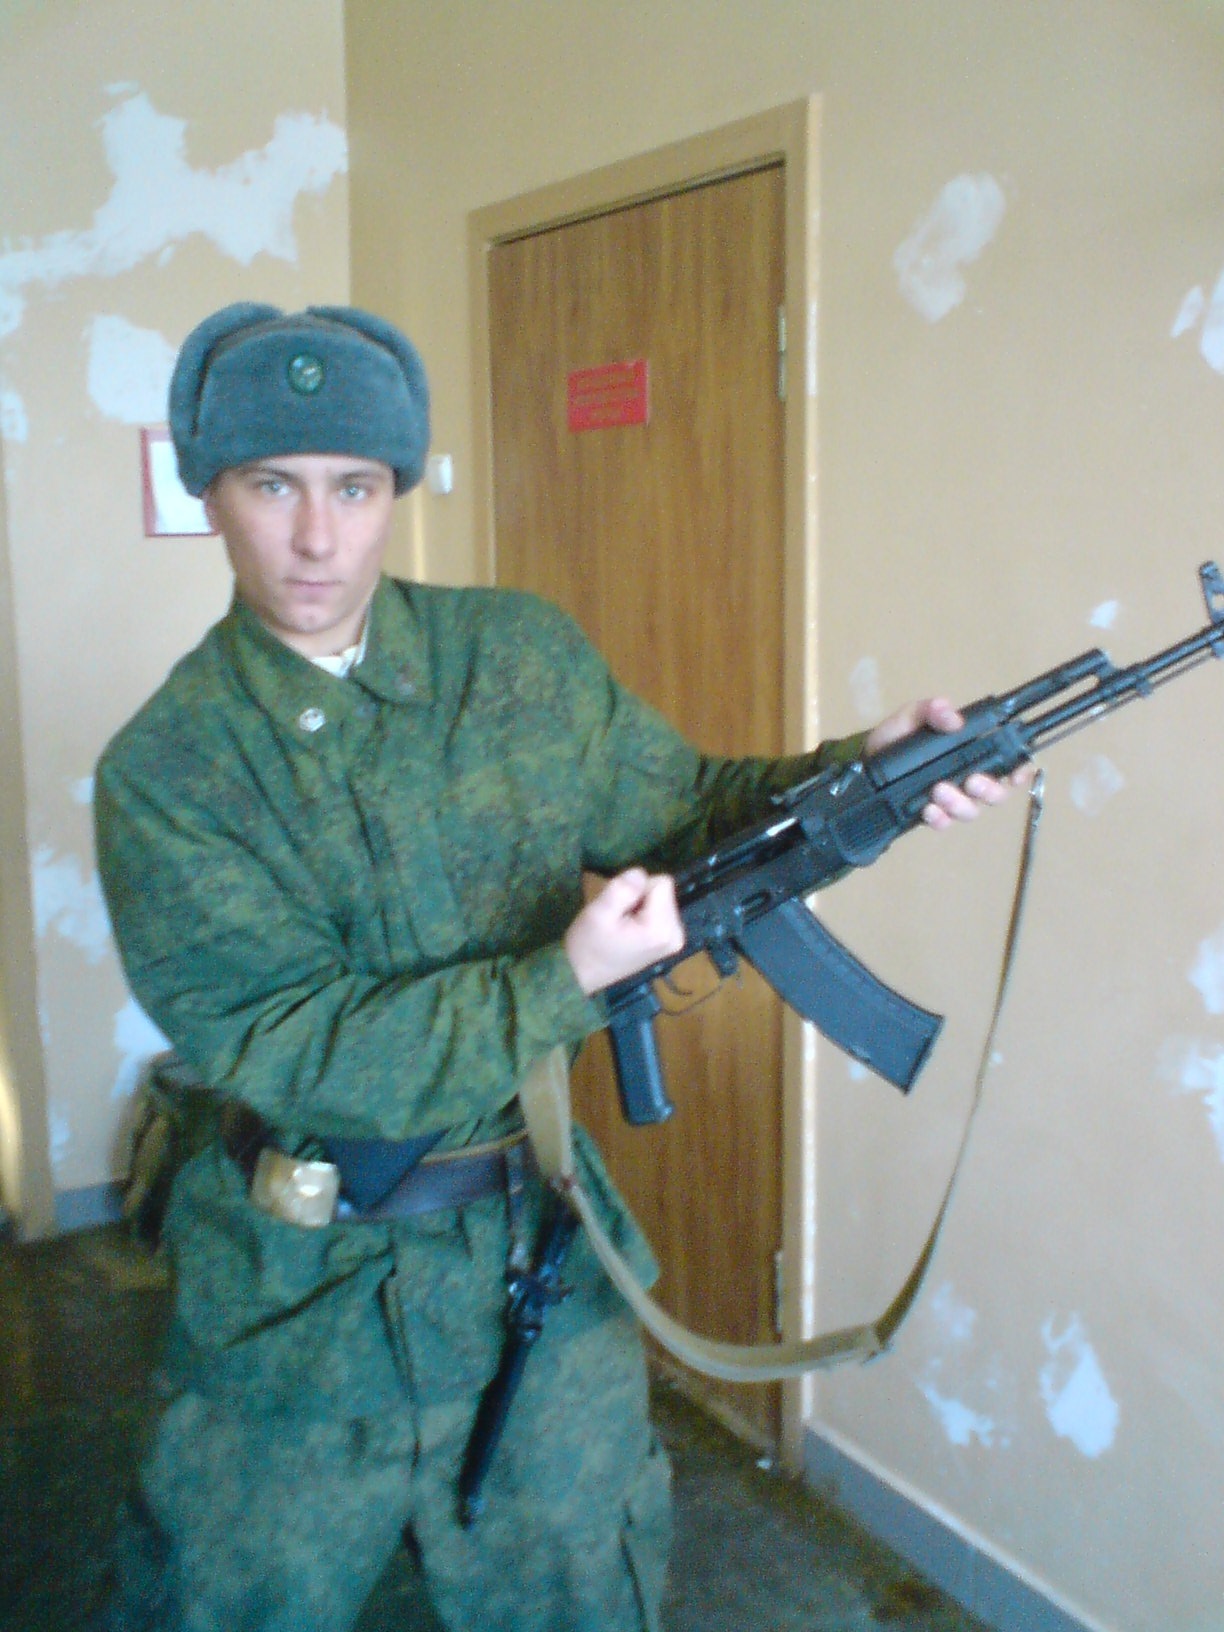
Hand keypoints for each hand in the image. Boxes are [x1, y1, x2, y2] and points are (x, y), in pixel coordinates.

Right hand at [564, 867, 684, 994]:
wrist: (582, 975)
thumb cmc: (588, 945)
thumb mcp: (599, 912)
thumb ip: (622, 889)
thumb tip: (640, 873)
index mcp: (663, 929)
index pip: (661, 882)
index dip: (636, 889)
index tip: (619, 908)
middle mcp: (677, 935)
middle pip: (663, 891)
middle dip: (639, 898)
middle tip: (618, 918)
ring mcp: (675, 940)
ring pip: (660, 899)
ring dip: (639, 906)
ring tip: (622, 925)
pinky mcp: (668, 941)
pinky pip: (659, 910)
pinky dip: (642, 914)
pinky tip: (628, 930)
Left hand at [864, 697, 1034, 829]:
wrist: (862, 765)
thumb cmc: (894, 738)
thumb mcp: (910, 716)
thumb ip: (931, 710)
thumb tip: (953, 717)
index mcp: (970, 752)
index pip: (1008, 764)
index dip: (1020, 771)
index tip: (1016, 774)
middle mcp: (966, 778)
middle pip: (997, 793)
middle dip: (990, 790)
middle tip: (972, 781)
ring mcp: (949, 800)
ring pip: (971, 811)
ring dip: (960, 803)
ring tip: (938, 791)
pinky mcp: (930, 815)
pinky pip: (944, 823)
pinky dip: (939, 818)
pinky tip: (927, 809)